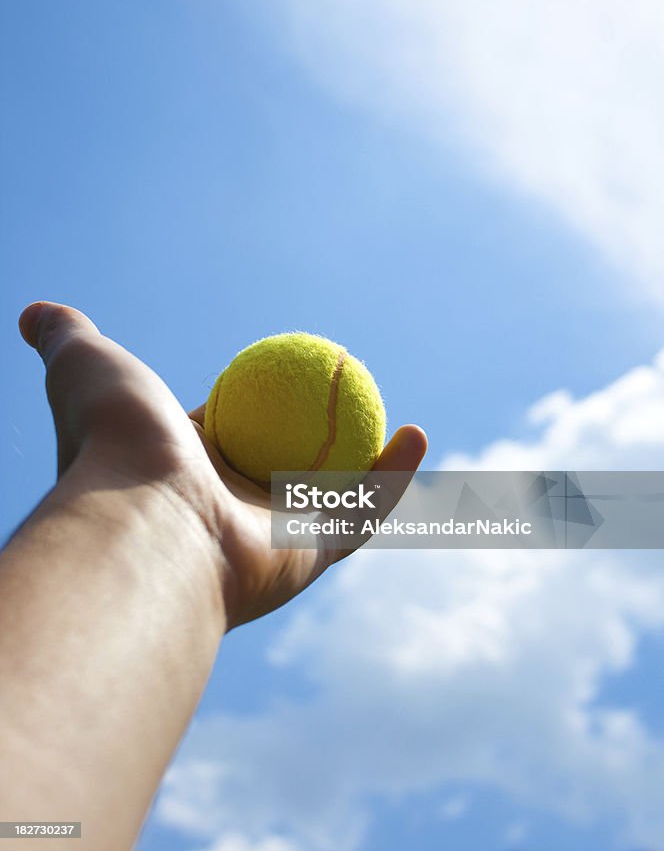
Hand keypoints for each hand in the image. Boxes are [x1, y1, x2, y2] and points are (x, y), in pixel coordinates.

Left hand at [19, 302, 426, 629]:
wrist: (138, 521)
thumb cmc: (115, 437)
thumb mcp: (90, 365)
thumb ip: (69, 337)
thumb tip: (37, 313)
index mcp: (185, 465)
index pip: (230, 425)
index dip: (256, 399)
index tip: (285, 369)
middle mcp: (227, 505)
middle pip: (287, 462)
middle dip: (319, 437)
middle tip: (351, 392)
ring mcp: (267, 535)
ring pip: (336, 493)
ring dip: (374, 459)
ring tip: (398, 416)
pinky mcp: (305, 559)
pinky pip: (362, 513)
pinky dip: (395, 479)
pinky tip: (417, 436)